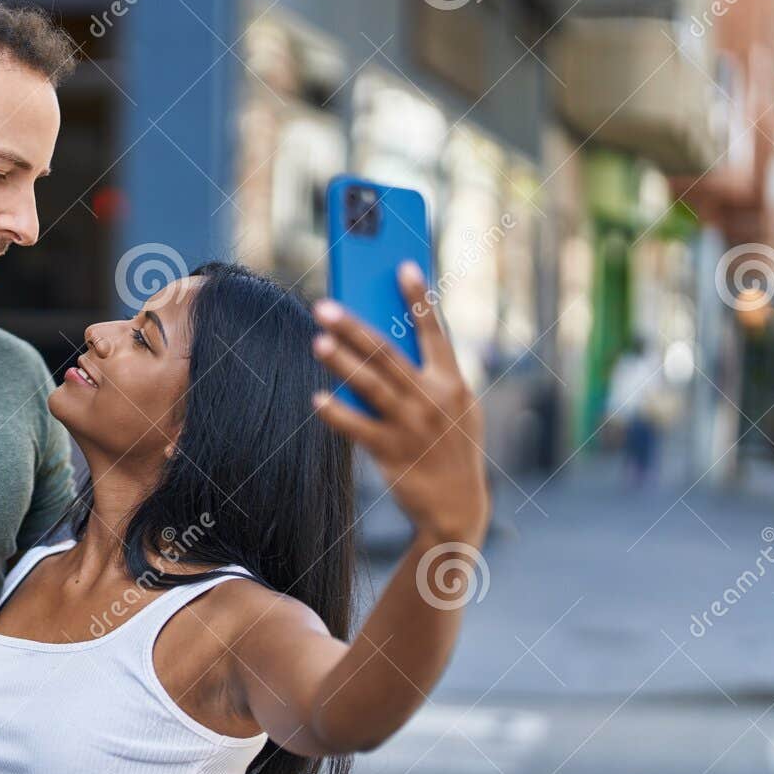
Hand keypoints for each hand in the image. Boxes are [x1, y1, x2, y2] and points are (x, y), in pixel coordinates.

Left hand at [310, 262, 489, 545]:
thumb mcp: (456, 409)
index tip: (402, 267)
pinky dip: (337, 413)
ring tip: (316, 341)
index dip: (418, 298)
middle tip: (323, 306)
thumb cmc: (449, 446)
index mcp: (454, 383)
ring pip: (370, 385)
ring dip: (341, 362)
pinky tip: (317, 398)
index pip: (435, 332)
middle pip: (388, 353)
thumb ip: (428, 377)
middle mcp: (434, 400)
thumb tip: (389, 340)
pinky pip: (358, 428)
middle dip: (354, 327)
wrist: (457, 507)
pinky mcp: (392, 453)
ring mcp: (412, 426)